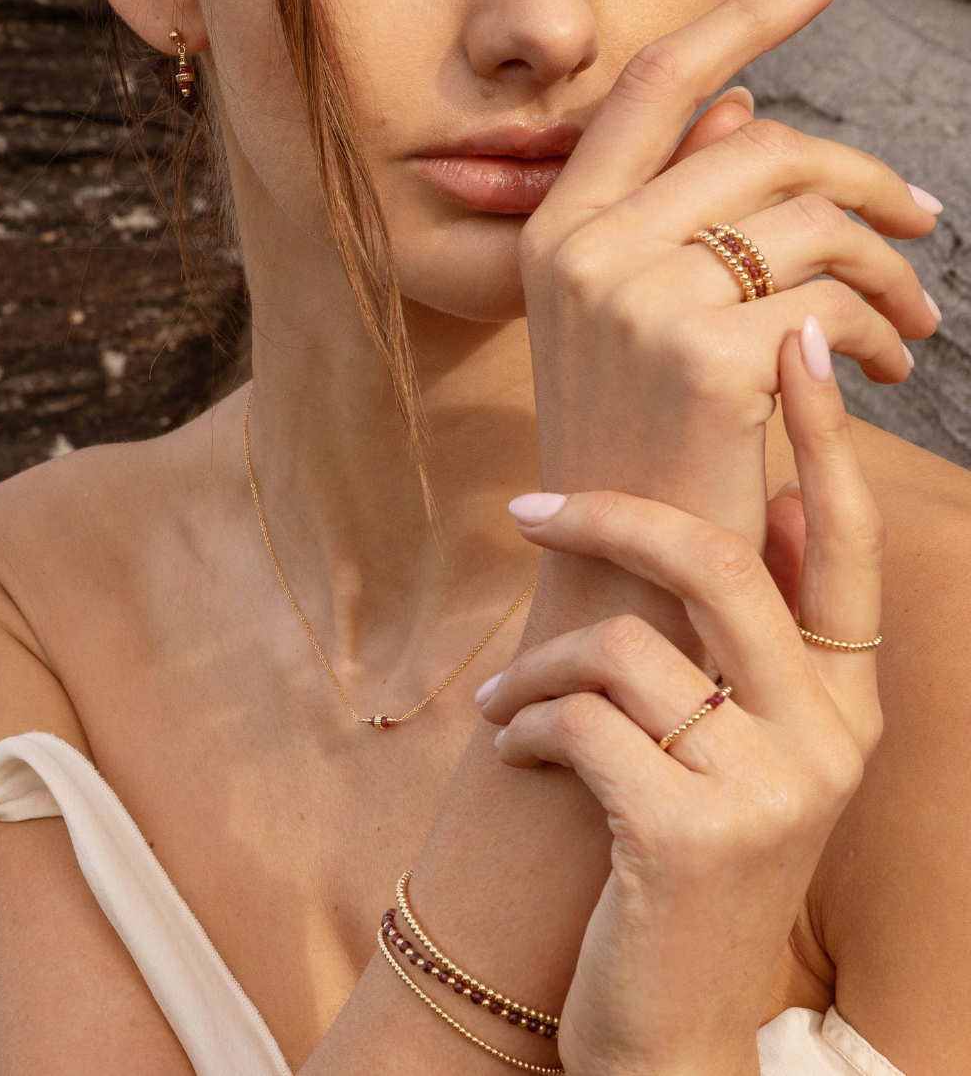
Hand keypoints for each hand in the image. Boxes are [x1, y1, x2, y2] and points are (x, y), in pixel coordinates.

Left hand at [480, 327, 883, 1075]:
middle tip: (527, 505)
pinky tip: (512, 757)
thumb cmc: (689, 857)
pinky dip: (523, 728)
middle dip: (608, 516)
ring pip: (623, 643)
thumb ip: (759, 637)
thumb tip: (757, 506)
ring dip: (536, 668)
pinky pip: (577, 720)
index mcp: (845, 699)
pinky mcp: (688, 833)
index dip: (824, 438)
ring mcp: (767, 784)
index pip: (844, 541)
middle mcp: (827, 733)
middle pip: (718, 560)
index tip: (801, 341)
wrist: (672, 1026)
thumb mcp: (744, 749)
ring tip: (504, 705)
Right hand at [519, 0, 938, 574]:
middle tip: (925, 221)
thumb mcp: (626, 320)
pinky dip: (879, 330)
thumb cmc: (633, 443)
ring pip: (812, 220)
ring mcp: (638, 301)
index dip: (742, 18)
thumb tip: (741, 106)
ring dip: (888, 266)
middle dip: (866, 178)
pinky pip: (832, 300)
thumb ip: (672, 207)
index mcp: (559, 229)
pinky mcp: (704, 359)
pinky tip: (883, 368)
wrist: (620, 570)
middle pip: (763, 145)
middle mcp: (586, 251)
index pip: (655, 87)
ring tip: (910, 324)